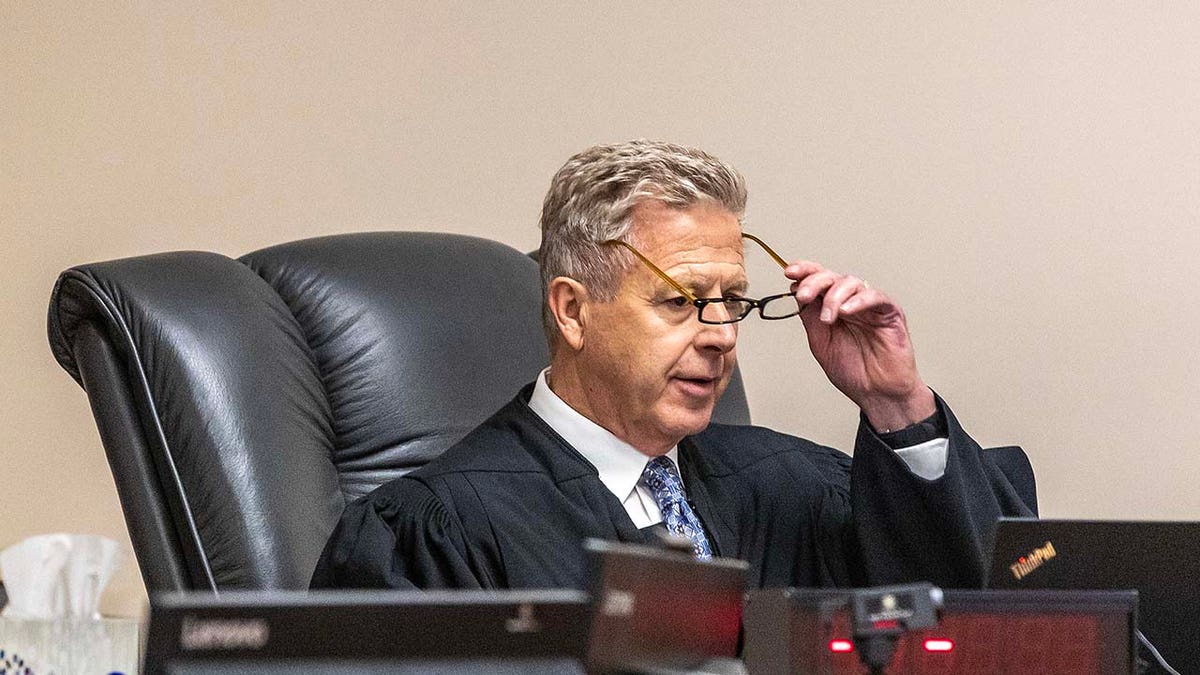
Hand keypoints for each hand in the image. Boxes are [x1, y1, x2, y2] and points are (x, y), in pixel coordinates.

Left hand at [785, 260, 935, 430]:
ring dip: (834, 296)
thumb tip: (796, 294)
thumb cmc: (854, 371)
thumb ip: (810, 317)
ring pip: (851, 283)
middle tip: (803, 296)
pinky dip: (858, 300)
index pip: (819, 280)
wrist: (877, 393)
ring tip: (827, 319)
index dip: (805, 271)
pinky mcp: (890, 312)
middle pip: (832, 277)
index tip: (789, 272)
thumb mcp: (820, 342)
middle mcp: (851, 303)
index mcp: (834, 307)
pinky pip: (876, 296)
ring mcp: (870, 306)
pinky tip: (846, 311)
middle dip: (814, 282)